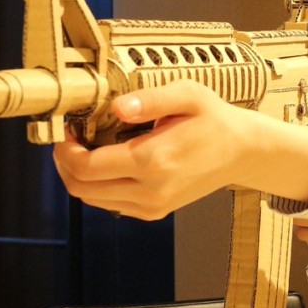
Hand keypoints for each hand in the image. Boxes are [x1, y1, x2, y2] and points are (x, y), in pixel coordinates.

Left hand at [52, 80, 307, 219]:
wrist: (242, 151)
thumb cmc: (213, 119)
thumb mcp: (187, 95)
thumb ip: (149, 99)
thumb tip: (115, 107)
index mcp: (153, 161)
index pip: (86, 166)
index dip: (65, 149)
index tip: (67, 128)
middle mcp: (149, 191)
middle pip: (81, 188)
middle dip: (66, 163)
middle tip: (69, 137)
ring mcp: (152, 206)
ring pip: (92, 199)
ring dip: (80, 175)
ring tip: (85, 147)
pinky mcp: (154, 212)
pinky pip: (110, 204)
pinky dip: (98, 185)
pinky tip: (106, 161)